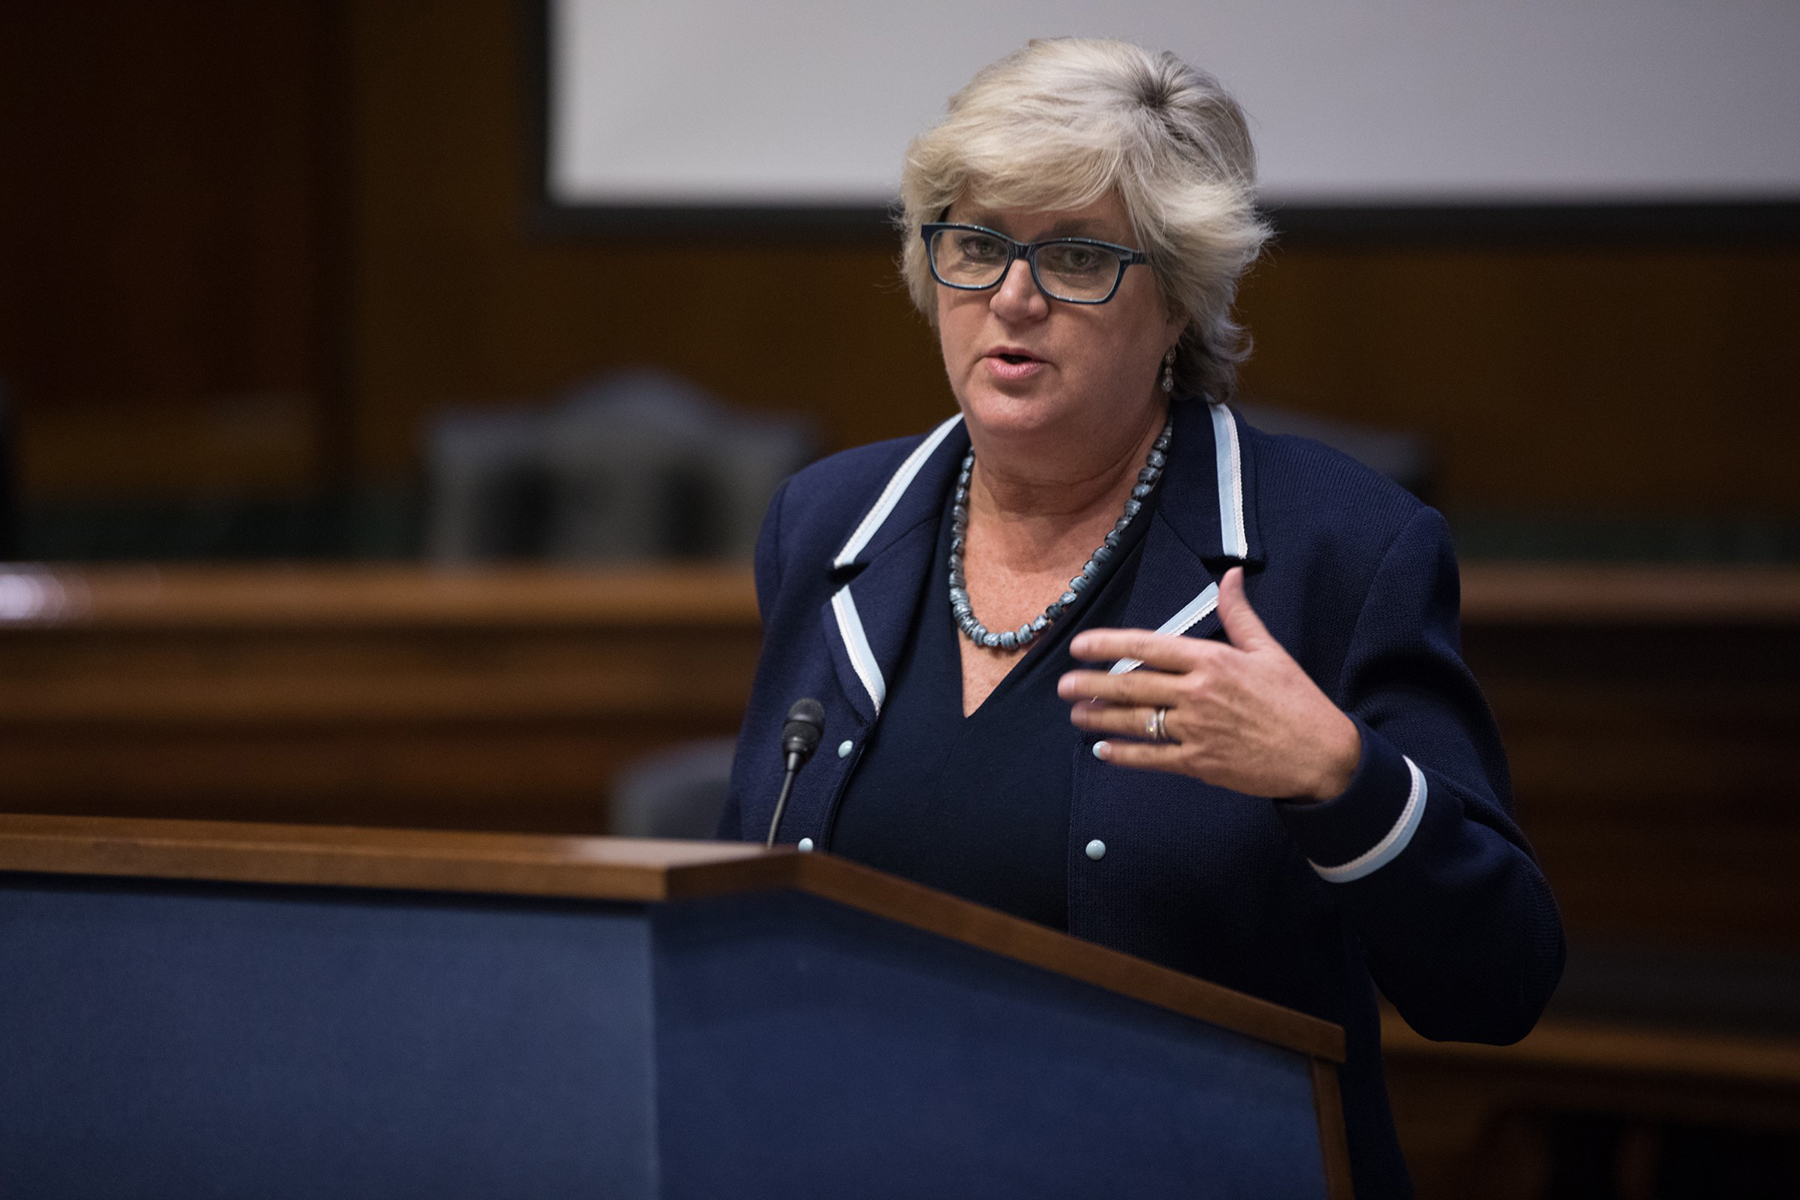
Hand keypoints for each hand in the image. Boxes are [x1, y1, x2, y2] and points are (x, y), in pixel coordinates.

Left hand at [1056, 567, 1360, 801]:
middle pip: (1133, 684)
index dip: (1109, 644)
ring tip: (1077, 714)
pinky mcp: (1199, 763)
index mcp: (1213, 660)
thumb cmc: (1296, 700)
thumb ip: (1239, 614)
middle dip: (1093, 683)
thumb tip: (1231, 575)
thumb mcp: (1269, 650)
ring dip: (1101, 718)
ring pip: (1136, 721)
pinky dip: (1124, 755)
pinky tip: (1103, 751)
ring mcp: (1196, 730)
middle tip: (1063, 685)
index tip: (1080, 645)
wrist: (1320, 754)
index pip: (1149, 646)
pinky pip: (1151, 757)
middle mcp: (1198, 693)